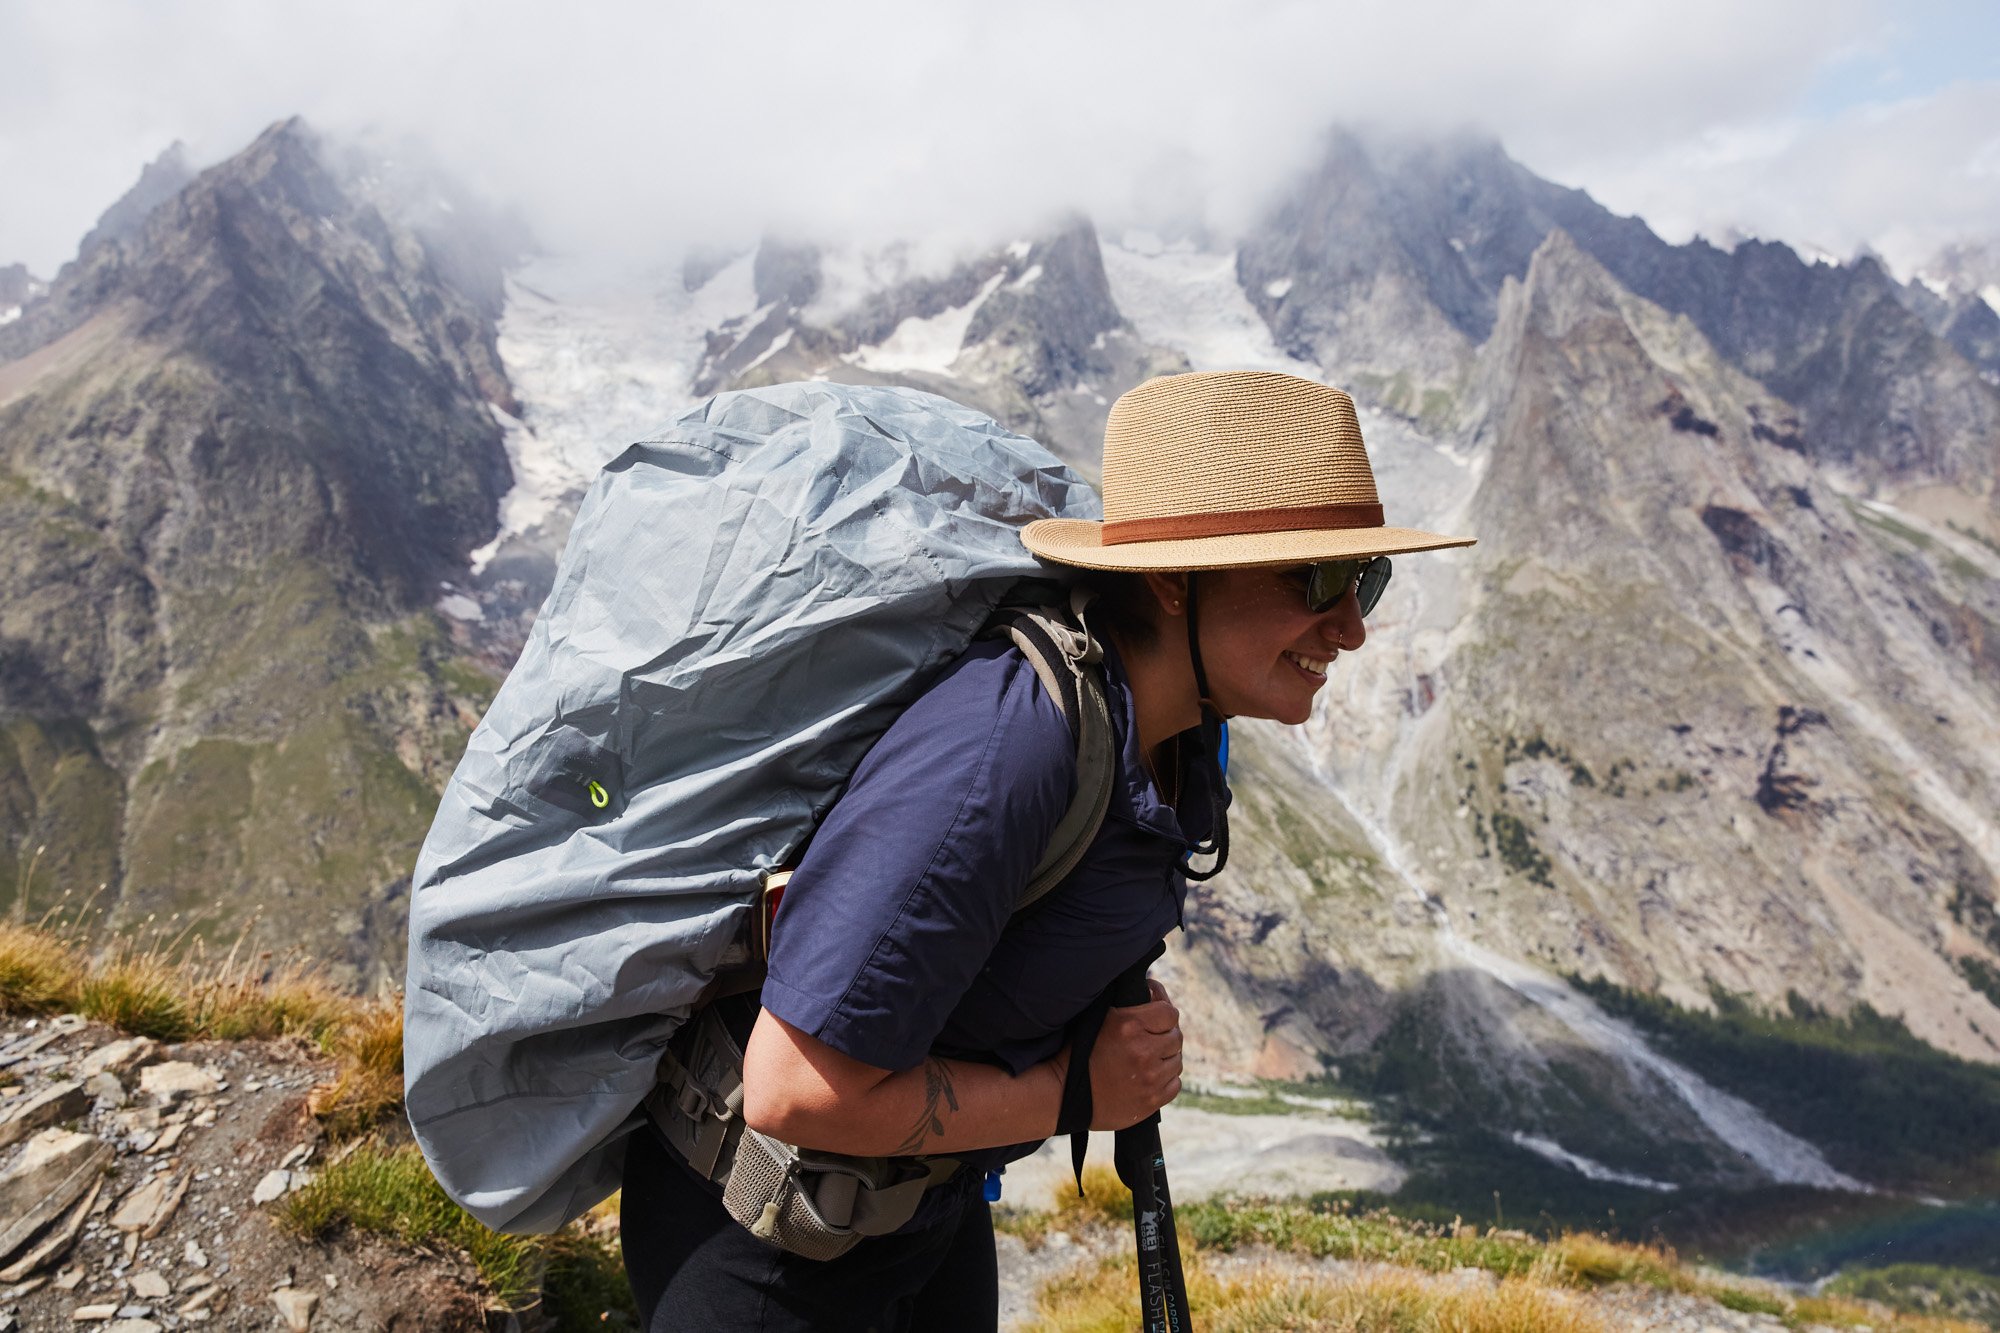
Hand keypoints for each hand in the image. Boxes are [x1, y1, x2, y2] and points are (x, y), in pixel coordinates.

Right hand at [1087, 978, 1182, 1129]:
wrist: (1063, 1092)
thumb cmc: (1079, 1050)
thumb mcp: (1100, 1016)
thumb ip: (1129, 1002)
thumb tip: (1155, 989)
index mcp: (1130, 1026)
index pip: (1170, 1013)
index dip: (1163, 1013)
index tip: (1155, 1018)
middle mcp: (1143, 1052)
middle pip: (1176, 1037)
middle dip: (1165, 1036)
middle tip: (1149, 1040)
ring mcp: (1149, 1079)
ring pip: (1177, 1061)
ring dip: (1166, 1058)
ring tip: (1147, 1059)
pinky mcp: (1150, 1101)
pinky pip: (1175, 1084)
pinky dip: (1166, 1080)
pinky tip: (1149, 1077)